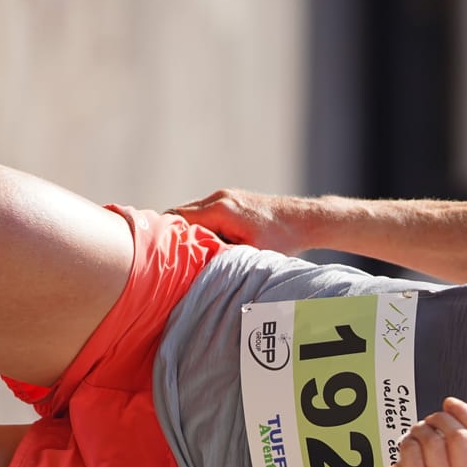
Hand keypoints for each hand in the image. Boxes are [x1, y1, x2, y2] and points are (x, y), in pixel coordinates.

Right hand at [167, 189, 300, 250]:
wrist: (304, 220)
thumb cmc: (282, 239)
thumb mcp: (250, 255)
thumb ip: (221, 257)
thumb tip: (197, 271)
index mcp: (220, 209)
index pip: (177, 217)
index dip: (166, 235)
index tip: (161, 253)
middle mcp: (219, 197)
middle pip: (180, 214)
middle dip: (175, 235)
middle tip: (171, 258)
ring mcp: (225, 196)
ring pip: (192, 213)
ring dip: (189, 231)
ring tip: (190, 254)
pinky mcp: (231, 200)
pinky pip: (205, 213)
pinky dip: (201, 227)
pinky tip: (207, 245)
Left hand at [362, 398, 466, 466]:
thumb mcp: (462, 456)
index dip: (465, 413)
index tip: (450, 404)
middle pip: (460, 436)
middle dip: (442, 419)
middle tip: (432, 420)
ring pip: (433, 440)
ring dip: (421, 429)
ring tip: (418, 433)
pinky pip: (412, 448)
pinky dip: (407, 440)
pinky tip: (407, 446)